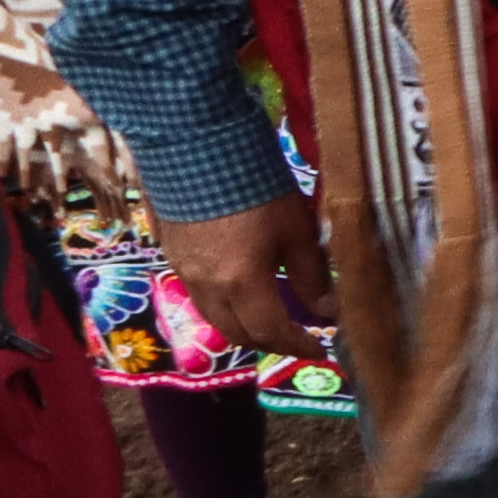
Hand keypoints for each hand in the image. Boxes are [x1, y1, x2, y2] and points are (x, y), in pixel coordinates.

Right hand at [158, 192, 333, 362]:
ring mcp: (183, 271)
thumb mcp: (296, 230)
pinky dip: (223, 305)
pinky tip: (239, 291)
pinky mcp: (171, 253)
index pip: (270, 332)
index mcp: (240, 284)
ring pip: (214, 317)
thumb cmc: (256, 186)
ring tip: (270, 319)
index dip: (297, 346)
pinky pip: (197, 294)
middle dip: (270, 342)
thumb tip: (327, 311)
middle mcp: (205, 287)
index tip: (319, 350)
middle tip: (296, 338)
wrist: (196, 147)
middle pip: (237, 334)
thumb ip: (311, 275)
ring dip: (243, 326)